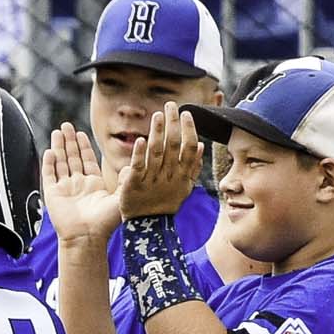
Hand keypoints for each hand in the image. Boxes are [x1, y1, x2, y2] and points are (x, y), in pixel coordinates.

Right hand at [42, 124, 121, 244]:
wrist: (88, 236)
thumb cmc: (106, 221)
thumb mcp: (122, 196)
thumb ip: (127, 179)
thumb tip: (134, 162)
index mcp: (93, 184)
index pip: (86, 160)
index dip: (83, 146)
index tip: (80, 132)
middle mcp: (77, 185)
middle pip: (71, 158)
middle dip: (69, 141)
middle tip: (66, 126)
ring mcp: (64, 189)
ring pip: (60, 163)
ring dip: (59, 147)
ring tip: (57, 132)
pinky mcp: (53, 195)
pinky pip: (49, 175)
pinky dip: (49, 163)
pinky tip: (50, 150)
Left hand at [117, 103, 202, 220]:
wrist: (147, 228)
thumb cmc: (165, 205)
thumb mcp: (183, 188)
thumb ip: (192, 168)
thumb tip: (199, 145)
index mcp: (182, 176)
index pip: (188, 147)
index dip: (188, 129)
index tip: (186, 113)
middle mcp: (169, 177)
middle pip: (173, 145)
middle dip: (173, 123)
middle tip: (170, 105)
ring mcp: (152, 181)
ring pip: (157, 153)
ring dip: (158, 132)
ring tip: (158, 114)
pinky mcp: (134, 186)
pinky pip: (138, 167)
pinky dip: (139, 153)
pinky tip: (140, 139)